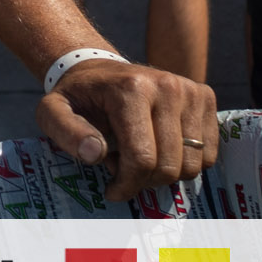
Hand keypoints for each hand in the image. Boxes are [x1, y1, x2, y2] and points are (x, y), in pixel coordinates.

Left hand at [36, 58, 218, 200]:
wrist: (99, 70)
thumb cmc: (77, 97)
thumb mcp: (52, 111)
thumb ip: (65, 132)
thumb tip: (93, 154)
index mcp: (132, 89)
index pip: (142, 158)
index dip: (127, 185)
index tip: (112, 191)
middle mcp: (168, 86)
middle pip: (169, 165)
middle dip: (144, 181)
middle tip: (121, 171)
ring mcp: (191, 90)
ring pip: (193, 164)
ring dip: (164, 172)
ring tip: (137, 155)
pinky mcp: (205, 97)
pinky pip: (209, 154)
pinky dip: (185, 162)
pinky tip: (160, 148)